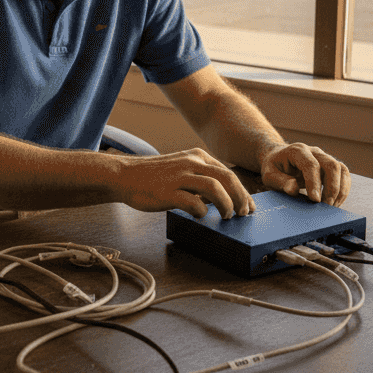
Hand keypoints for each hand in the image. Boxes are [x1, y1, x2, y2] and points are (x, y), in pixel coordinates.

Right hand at [115, 148, 254, 219]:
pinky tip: (199, 215)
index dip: (242, 191)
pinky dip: (202, 211)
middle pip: (228, 178)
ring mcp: (179, 176)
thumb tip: (223, 197)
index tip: (248, 206)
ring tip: (226, 216)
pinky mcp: (168, 191)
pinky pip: (194, 202)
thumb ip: (201, 178)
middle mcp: (191, 163)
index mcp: (197, 156)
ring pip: (215, 187)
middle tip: (243, 213)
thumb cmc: (154, 177)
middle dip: (241, 198)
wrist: (124, 175)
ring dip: (226, 204)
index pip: (228, 173)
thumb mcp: (181, 169)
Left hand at [259, 143, 350, 205]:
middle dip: (332, 187)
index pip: (311, 165)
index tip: (315, 200)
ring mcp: (324, 157)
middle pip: (331, 165)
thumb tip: (293, 190)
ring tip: (332, 207)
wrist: (279, 158)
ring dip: (340, 189)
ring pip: (341, 169)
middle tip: (326, 206)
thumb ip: (280, 182)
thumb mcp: (269, 175)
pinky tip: (335, 202)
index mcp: (297, 151)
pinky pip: (343, 175)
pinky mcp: (330, 166)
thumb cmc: (274, 167)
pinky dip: (343, 189)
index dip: (315, 183)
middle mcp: (314, 151)